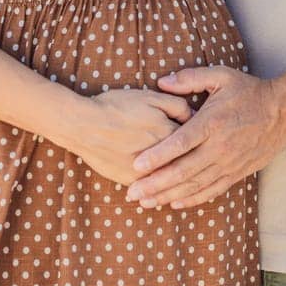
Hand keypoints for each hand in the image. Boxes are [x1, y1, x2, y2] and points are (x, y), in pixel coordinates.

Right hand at [60, 89, 193, 186]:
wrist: (84, 125)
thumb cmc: (117, 107)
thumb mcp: (150, 97)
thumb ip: (177, 105)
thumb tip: (193, 115)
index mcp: (171, 135)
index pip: (195, 140)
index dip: (198, 137)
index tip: (201, 137)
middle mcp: (163, 158)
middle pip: (187, 163)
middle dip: (194, 160)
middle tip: (200, 158)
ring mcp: (147, 173)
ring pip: (170, 179)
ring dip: (179, 178)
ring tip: (183, 174)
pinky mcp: (131, 182)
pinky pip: (151, 188)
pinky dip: (158, 187)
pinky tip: (161, 186)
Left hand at [124, 66, 285, 209]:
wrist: (283, 112)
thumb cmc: (248, 91)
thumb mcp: (220, 76)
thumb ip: (190, 78)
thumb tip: (161, 82)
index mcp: (211, 123)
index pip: (179, 143)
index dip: (157, 156)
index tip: (135, 166)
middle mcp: (219, 147)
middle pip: (183, 171)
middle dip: (155, 184)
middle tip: (132, 193)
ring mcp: (228, 163)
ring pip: (195, 185)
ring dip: (168, 196)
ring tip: (146, 203)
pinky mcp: (236, 173)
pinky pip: (212, 190)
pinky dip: (192, 199)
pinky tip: (174, 203)